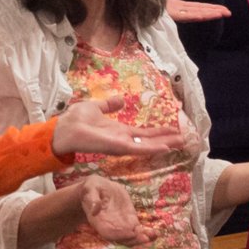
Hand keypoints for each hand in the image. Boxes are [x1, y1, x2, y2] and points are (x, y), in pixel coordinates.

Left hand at [51, 95, 187, 158]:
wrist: (62, 130)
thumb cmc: (75, 120)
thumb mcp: (96, 107)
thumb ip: (109, 105)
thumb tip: (121, 100)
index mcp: (119, 131)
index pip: (143, 133)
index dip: (158, 132)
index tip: (174, 130)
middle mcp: (123, 139)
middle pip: (150, 140)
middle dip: (167, 139)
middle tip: (186, 139)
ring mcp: (121, 144)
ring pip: (148, 145)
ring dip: (165, 144)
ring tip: (181, 143)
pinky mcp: (117, 147)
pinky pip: (137, 149)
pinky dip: (151, 148)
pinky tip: (165, 148)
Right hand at [76, 175, 148, 244]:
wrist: (98, 188)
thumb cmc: (91, 187)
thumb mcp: (89, 188)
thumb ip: (92, 198)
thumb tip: (95, 209)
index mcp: (98, 221)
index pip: (108, 233)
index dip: (119, 235)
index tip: (130, 233)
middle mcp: (110, 226)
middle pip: (121, 238)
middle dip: (134, 239)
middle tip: (145, 238)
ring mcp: (120, 224)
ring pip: (131, 236)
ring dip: (142, 238)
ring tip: (153, 235)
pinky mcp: (129, 219)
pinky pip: (137, 229)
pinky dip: (146, 233)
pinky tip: (155, 233)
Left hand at [165, 0, 231, 24]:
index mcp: (175, 6)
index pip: (197, 7)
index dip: (210, 8)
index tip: (223, 9)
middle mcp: (176, 11)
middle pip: (198, 11)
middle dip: (214, 12)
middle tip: (229, 13)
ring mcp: (171, 13)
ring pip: (193, 14)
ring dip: (208, 14)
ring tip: (222, 14)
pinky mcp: (167, 13)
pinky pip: (181, 15)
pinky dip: (193, 15)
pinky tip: (203, 15)